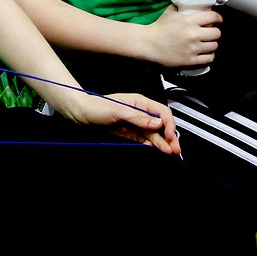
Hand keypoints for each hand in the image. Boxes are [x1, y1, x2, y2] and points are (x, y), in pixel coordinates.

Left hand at [55, 90, 179, 153]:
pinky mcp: (130, 133)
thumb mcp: (118, 110)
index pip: (162, 112)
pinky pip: (144, 140)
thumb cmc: (96, 106)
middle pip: (160, 125)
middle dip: (169, 136)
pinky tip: (156, 150)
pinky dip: (151, 145)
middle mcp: (140, 113)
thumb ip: (138, 117)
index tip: (170, 136)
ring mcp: (135, 123)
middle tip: (175, 149)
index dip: (168, 124)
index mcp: (140, 102)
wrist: (81, 115)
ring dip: (162, 143)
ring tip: (169, 152)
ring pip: (154, 134)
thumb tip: (157, 122)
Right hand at [145, 2, 221, 67]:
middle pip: (216, 33)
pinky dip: (208, 55)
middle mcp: (193, 34)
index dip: (218, 18)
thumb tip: (186, 5)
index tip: (218, 20)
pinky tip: (204, 53)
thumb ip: (180, 8)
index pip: (212, 17)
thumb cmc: (157, 28)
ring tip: (206, 43)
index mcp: (188, 21)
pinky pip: (208, 58)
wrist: (148, 44)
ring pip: (214, 46)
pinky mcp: (190, 60)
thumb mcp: (169, 13)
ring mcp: (192, 48)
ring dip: (211, 44)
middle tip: (210, 33)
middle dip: (214, 32)